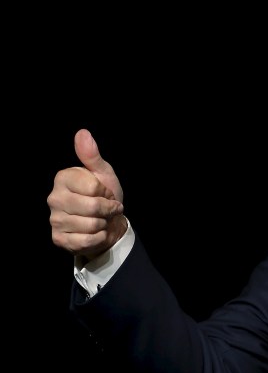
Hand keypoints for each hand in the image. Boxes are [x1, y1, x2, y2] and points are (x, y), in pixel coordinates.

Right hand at [48, 129, 126, 259]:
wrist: (107, 225)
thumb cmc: (105, 197)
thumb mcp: (103, 174)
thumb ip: (92, 156)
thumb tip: (82, 133)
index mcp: (63, 178)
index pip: (94, 187)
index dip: (107, 193)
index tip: (106, 193)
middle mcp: (54, 198)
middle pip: (93, 207)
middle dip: (108, 210)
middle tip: (107, 209)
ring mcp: (54, 220)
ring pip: (92, 225)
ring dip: (103, 224)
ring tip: (100, 220)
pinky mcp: (59, 238)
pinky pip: (87, 240)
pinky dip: (98, 238)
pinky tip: (95, 233)